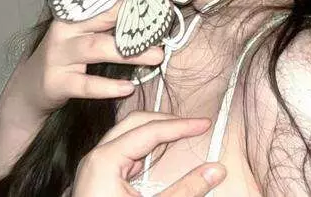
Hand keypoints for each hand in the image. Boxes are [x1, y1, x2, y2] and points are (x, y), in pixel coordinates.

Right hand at [7, 0, 161, 117]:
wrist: (31, 87)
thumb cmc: (69, 56)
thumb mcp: (86, 34)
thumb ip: (110, 24)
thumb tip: (150, 15)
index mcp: (75, 13)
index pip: (107, 2)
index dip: (133, 2)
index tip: (160, 3)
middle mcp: (65, 30)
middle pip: (104, 21)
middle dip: (135, 25)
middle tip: (162, 31)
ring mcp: (59, 55)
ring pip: (97, 48)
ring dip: (129, 54)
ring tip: (157, 57)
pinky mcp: (56, 82)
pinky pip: (85, 84)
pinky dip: (108, 86)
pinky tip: (129, 87)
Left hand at [72, 111, 226, 196]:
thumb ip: (186, 189)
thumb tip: (216, 170)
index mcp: (105, 160)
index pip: (151, 130)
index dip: (181, 126)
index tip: (204, 123)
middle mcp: (97, 156)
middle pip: (137, 122)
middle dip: (167, 121)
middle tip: (193, 125)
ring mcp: (95, 165)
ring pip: (129, 132)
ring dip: (156, 130)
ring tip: (181, 133)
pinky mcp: (98, 175)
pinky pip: (124, 148)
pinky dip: (145, 146)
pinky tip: (160, 151)